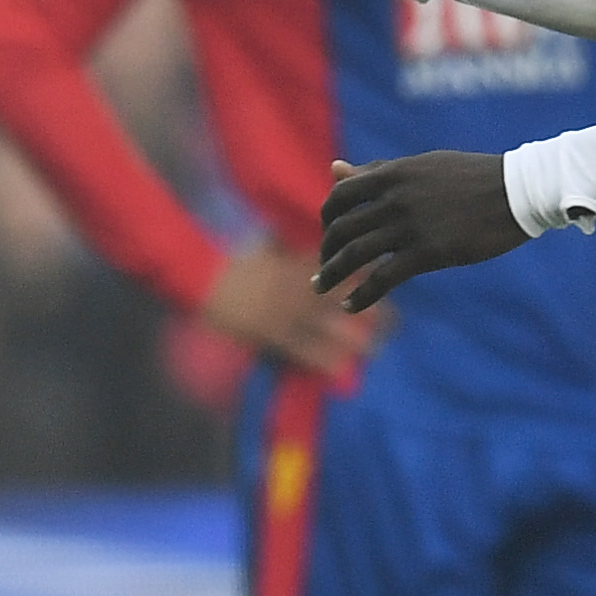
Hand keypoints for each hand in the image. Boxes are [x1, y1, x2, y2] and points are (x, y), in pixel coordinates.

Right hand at [196, 239, 380, 376]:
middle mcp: (295, 286)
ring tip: (376, 348)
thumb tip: (303, 226)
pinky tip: (341, 368)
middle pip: (340, 298)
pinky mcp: (270, 332)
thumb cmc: (232, 263)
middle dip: (367, 308)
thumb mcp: (262, 245)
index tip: (385, 278)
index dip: (363, 274)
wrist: (201, 279)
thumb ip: (286, 237)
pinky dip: (321, 358)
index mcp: (294, 263)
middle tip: (394, 321)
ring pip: (326, 325)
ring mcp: (283, 310)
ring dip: (352, 337)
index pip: (337, 267)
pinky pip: (301, 348)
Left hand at [316, 152, 525, 311]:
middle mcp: (394, 198)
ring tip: (321, 289)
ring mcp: (410, 226)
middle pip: (342, 229)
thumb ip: (375, 171)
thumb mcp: (419, 166)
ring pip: (354, 254)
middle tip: (324, 269)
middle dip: (326, 253)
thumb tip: (334, 168)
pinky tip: (351, 306)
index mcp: (391, 174)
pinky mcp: (428, 253)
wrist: (518, 190)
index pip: (340, 196)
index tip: (328, 236)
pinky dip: (361, 296)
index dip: (327, 219)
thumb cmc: (470, 177)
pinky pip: (382, 278)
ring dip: (331, 275)